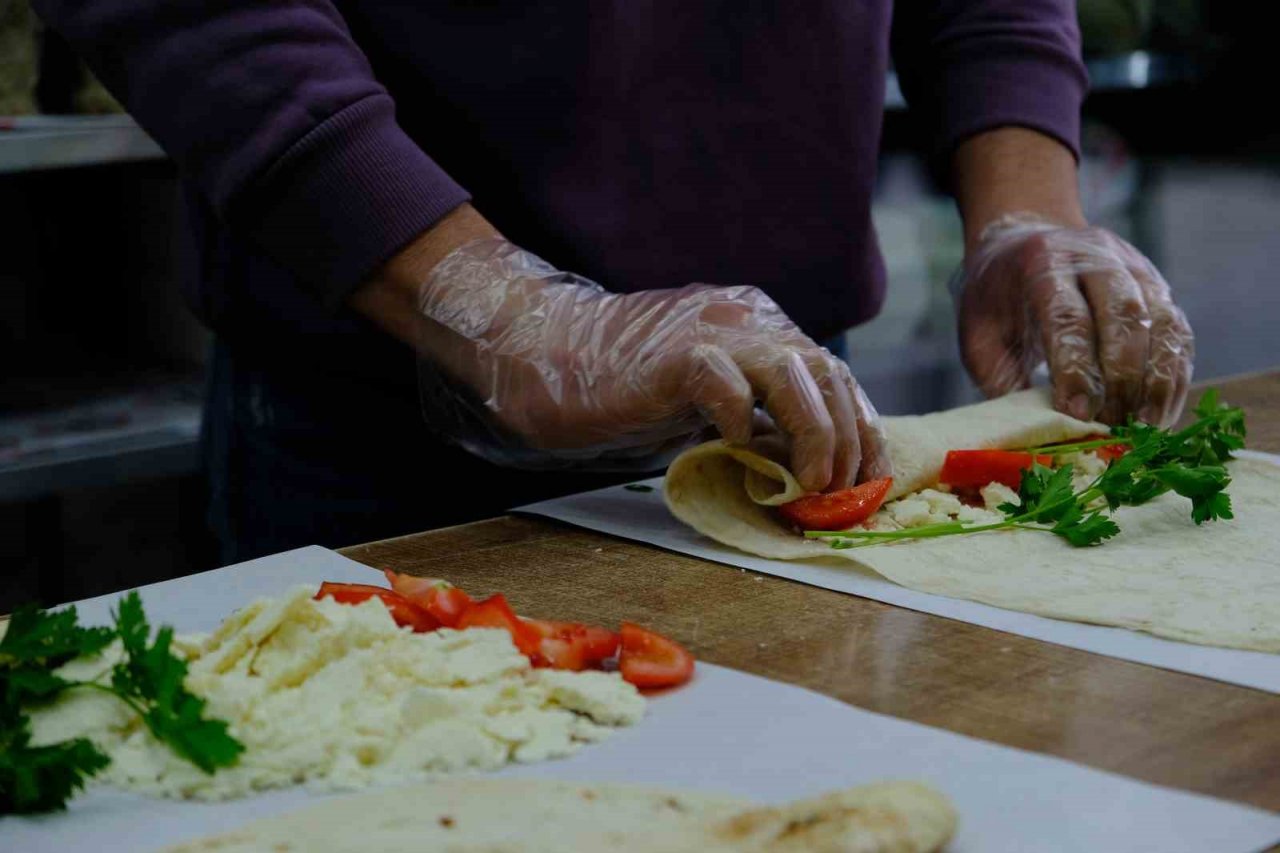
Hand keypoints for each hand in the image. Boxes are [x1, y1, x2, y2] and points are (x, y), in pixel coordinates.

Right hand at [415, 238, 888, 489]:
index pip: (835, 373)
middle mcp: (746, 319)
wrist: (545, 354)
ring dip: (816, 434)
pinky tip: (736, 449)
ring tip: (809, 485)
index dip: (862, 428)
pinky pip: (724, 381)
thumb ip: (758, 419)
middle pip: (828, 371)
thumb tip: (807, 468)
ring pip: (794, 371)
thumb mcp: (709, 403)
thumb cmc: (624, 387)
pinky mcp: (673, 356)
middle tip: (842, 494)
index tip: (869, 480)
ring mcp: (710, 332)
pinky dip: (741, 419)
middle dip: (848, 439)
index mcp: (760, 326)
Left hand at [955, 215, 1193, 426]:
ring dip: (1159, 381)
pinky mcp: (1157, 285)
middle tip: (1116, 427)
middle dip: (1123, 379)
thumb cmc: (996, 299)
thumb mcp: (979, 335)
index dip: (1077, 369)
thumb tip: (1035, 428)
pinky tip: (1162, 410)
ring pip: (1162, 323)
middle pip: (1125, 317)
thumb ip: (1001, 377)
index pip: (1069, 317)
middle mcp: (1096, 256)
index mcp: (1044, 264)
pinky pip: (1177, 332)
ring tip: (1146, 427)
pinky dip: (1174, 374)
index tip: (1079, 414)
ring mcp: (1134, 267)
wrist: (1022, 242)